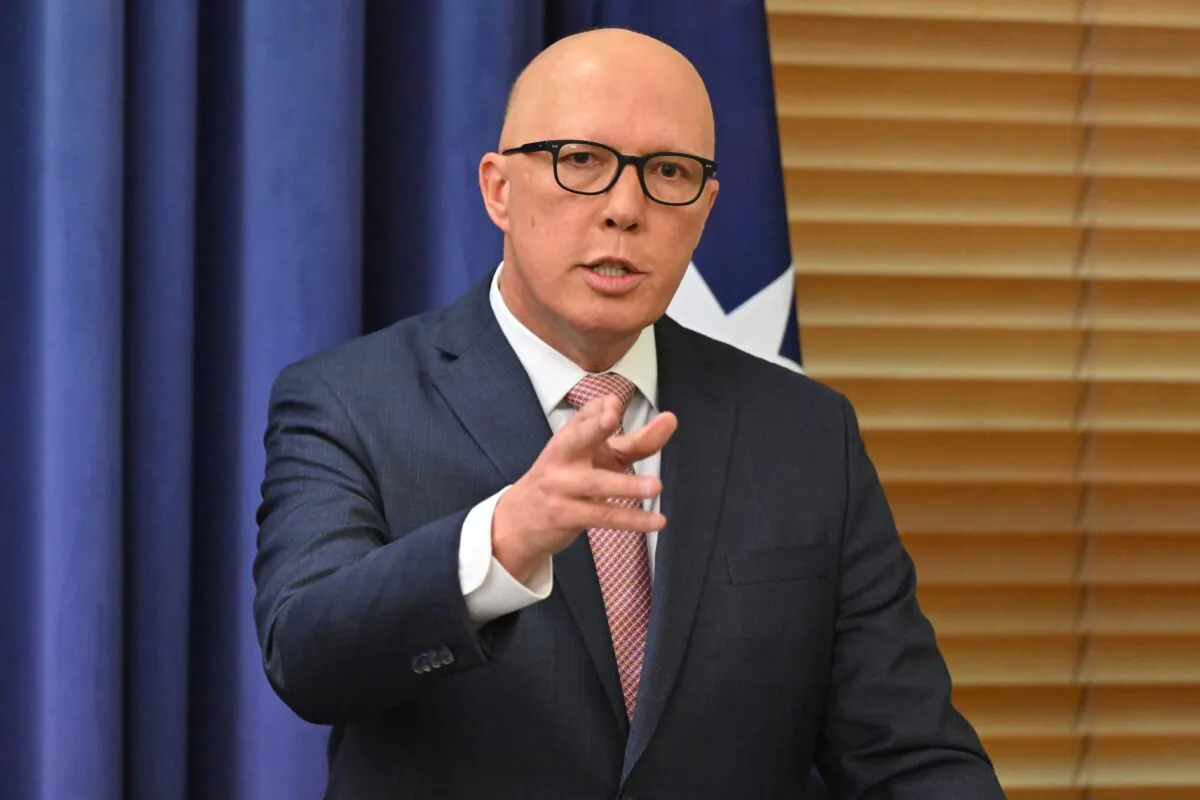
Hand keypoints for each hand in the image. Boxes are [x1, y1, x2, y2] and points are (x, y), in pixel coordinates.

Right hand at [491, 394, 677, 583]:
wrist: (519, 520)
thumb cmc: (566, 481)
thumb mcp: (597, 457)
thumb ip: (636, 441)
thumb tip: (671, 420)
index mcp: (570, 437)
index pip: (585, 416)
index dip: (599, 409)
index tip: (614, 403)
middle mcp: (562, 456)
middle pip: (577, 437)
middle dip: (594, 426)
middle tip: (612, 416)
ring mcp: (560, 486)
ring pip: (596, 484)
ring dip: (626, 485)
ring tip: (655, 486)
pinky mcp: (565, 515)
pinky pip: (601, 516)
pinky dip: (631, 520)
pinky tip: (656, 522)